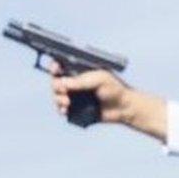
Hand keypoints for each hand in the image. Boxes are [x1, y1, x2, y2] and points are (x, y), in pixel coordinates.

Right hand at [49, 63, 166, 139]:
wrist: (123, 107)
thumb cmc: (114, 89)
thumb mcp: (99, 79)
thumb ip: (81, 80)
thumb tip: (63, 83)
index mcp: (80, 71)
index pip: (62, 66)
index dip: (55, 67)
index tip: (55, 70)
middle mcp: (75, 83)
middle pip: (56, 82)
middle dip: (56, 86)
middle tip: (63, 90)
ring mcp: (75, 96)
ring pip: (57, 96)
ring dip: (58, 99)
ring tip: (67, 103)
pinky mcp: (76, 109)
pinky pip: (62, 109)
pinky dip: (61, 110)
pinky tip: (65, 111)